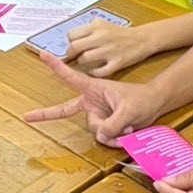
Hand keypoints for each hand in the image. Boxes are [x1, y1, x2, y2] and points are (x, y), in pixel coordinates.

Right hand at [22, 52, 161, 144]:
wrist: (153, 105)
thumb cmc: (142, 99)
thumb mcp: (129, 110)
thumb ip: (114, 124)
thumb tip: (100, 135)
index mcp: (93, 88)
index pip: (69, 76)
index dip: (55, 66)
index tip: (41, 54)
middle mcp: (90, 101)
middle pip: (69, 112)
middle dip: (58, 116)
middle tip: (38, 116)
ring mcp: (96, 113)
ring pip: (93, 129)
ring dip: (110, 133)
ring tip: (127, 127)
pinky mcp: (104, 124)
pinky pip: (102, 137)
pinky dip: (114, 139)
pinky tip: (126, 133)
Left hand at [65, 21, 154, 77]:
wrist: (143, 39)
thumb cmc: (120, 33)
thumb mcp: (104, 25)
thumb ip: (89, 30)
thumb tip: (72, 39)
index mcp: (97, 26)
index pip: (72, 35)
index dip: (70, 42)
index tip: (74, 46)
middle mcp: (102, 37)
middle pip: (75, 47)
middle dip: (71, 54)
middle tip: (75, 57)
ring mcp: (110, 50)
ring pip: (84, 59)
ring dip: (82, 62)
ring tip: (87, 62)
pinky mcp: (117, 63)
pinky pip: (99, 72)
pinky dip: (94, 73)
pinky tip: (95, 71)